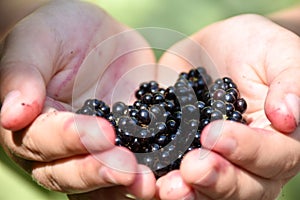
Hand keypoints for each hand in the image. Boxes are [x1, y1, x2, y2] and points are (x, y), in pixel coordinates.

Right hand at [0, 1, 155, 198]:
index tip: (102, 132)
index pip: (43, 141)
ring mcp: (94, 149)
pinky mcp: (125, 144)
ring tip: (148, 184)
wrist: (93, 36)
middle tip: (127, 170)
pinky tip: (165, 176)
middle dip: (99, 173)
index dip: (71, 140)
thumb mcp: (35, 42)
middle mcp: (59, 147)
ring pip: (101, 182)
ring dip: (123, 187)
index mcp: (31, 124)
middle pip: (69, 173)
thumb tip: (10, 116)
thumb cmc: (56, 33)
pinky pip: (133, 166)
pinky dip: (148, 175)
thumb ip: (22, 75)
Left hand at [156, 14, 299, 198]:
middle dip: (216, 180)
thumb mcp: (277, 53)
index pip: (274, 156)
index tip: (215, 135)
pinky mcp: (181, 154)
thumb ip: (290, 81)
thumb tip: (289, 117)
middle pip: (242, 186)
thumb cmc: (254, 48)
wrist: (214, 50)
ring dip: (188, 193)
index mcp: (279, 139)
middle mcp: (249, 161)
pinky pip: (173, 173)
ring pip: (208, 191)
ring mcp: (215, 161)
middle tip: (191, 169)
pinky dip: (159, 179)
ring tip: (167, 187)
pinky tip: (145, 177)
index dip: (248, 151)